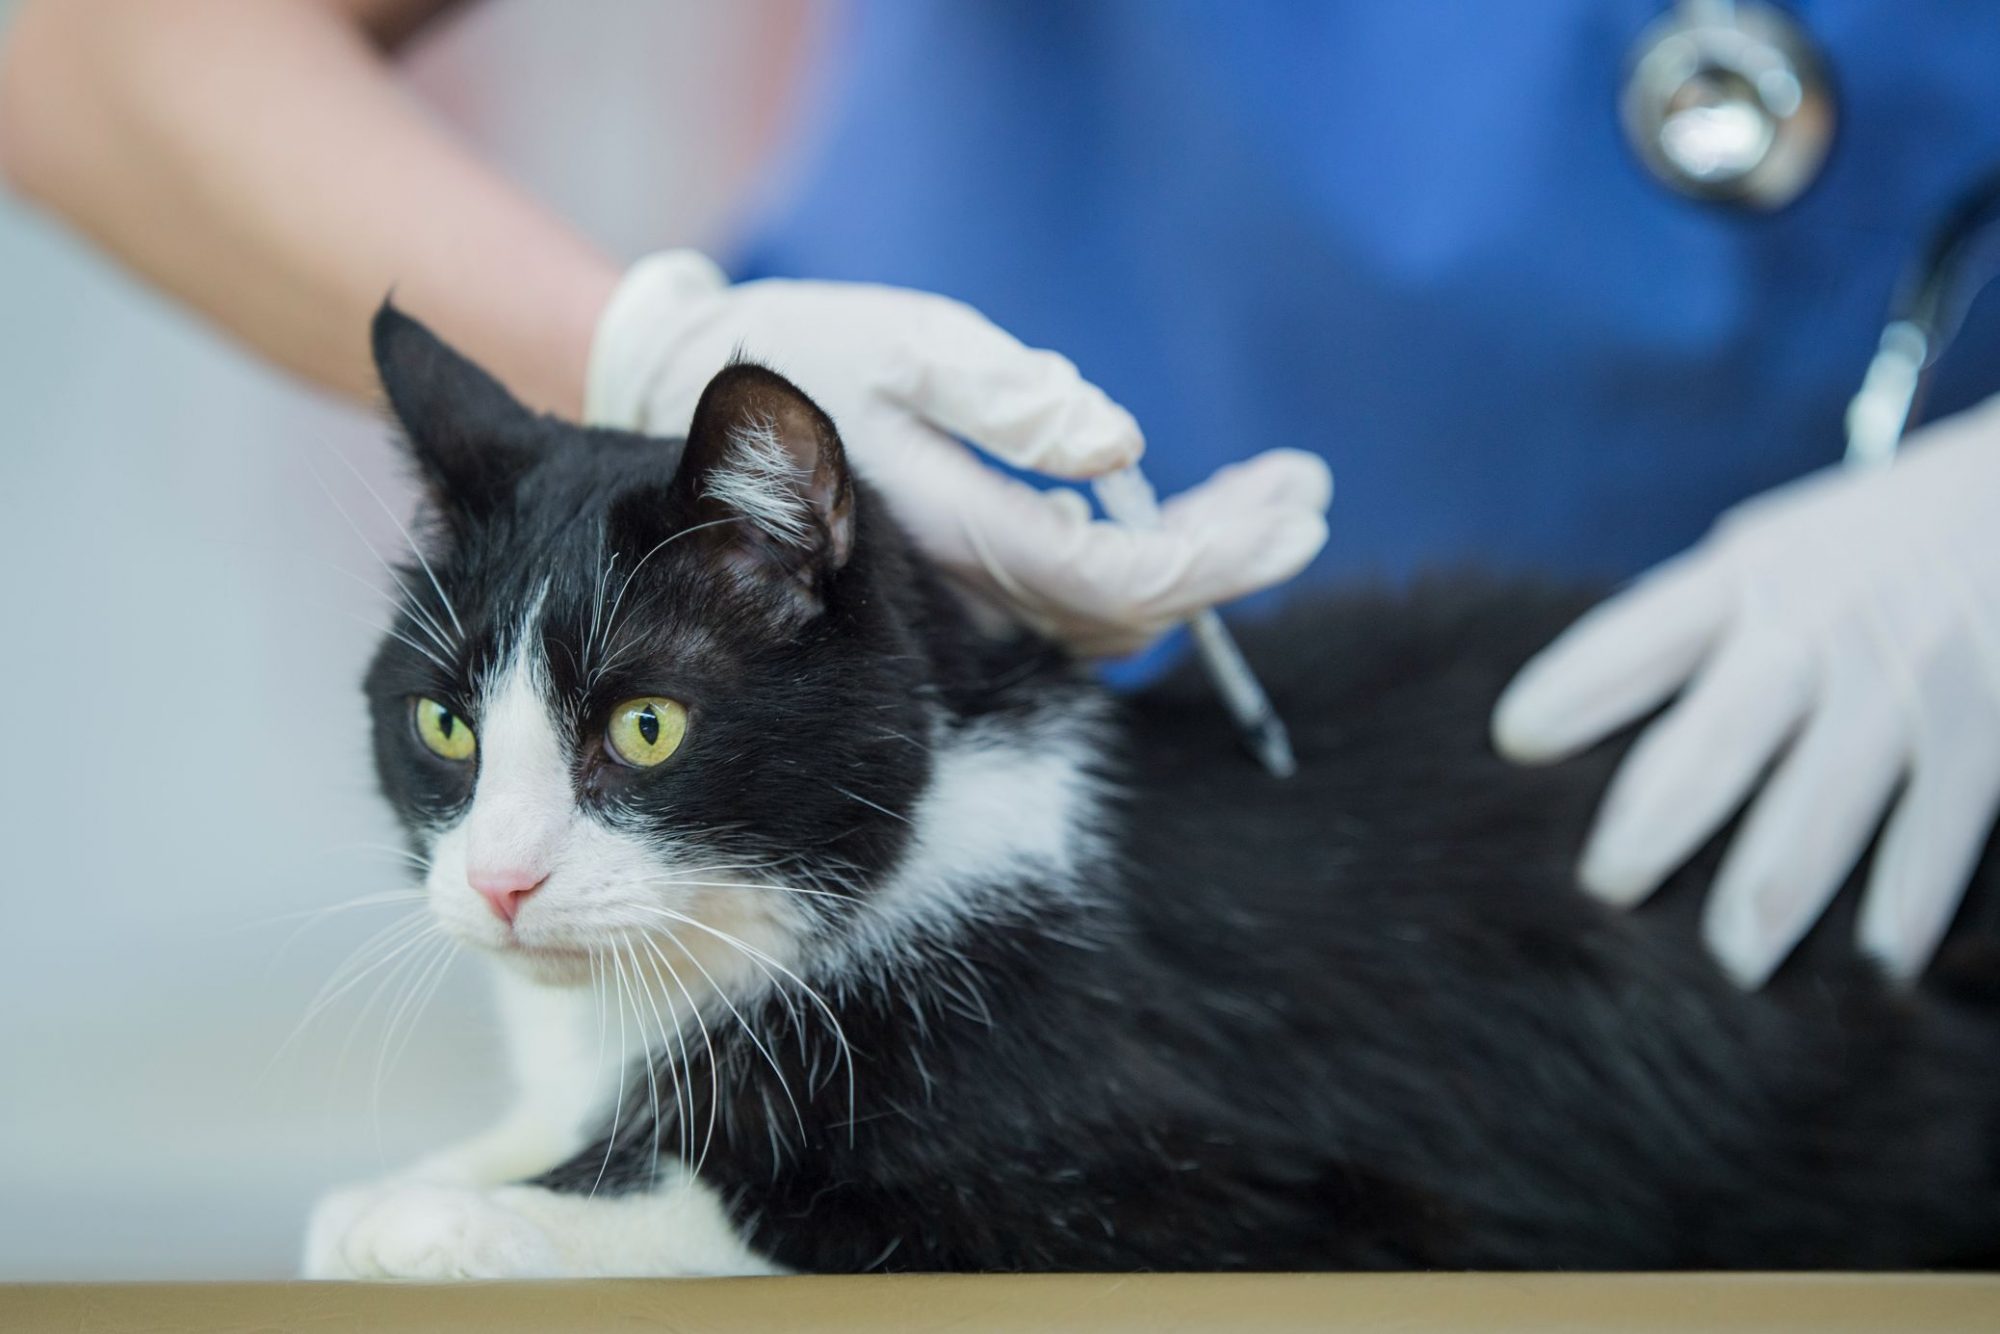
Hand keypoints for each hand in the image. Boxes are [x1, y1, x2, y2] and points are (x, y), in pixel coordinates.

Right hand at [585, 251, 1331, 655]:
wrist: (707, 401)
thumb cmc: (807, 354)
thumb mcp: (905, 344)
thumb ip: (1009, 399)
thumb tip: (1121, 446)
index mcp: (960, 536)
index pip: (1117, 580)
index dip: (1218, 555)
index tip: (1298, 503)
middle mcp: (967, 596)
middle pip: (1129, 611)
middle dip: (1232, 558)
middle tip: (1309, 497)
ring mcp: (964, 606)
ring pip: (1107, 620)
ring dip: (1198, 567)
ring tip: (1279, 501)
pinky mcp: (963, 591)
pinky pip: (1072, 609)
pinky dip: (1143, 574)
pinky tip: (1187, 525)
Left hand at [1493, 395, 1999, 986]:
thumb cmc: (1874, 547)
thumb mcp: (1776, 550)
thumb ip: (1692, 620)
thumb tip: (1569, 710)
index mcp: (1748, 577)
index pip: (1640, 635)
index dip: (1575, 685)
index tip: (1512, 740)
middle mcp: (1819, 625)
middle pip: (1721, 734)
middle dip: (1657, 818)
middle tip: (1603, 891)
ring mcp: (1907, 678)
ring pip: (1826, 799)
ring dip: (1772, 888)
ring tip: (1727, 966)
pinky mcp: (1987, 729)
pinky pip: (1939, 827)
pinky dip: (1908, 899)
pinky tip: (1873, 964)